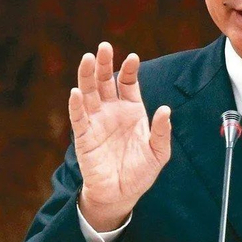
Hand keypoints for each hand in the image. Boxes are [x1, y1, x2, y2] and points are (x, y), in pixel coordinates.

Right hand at [68, 42, 170, 230]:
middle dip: (104, 63)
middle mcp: (112, 111)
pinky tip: (76, 92)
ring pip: (89, 93)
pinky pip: (78, 118)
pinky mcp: (84, 137)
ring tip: (88, 59)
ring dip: (87, 76)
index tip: (133, 58)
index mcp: (131, 110)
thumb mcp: (159, 152)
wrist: (122, 194)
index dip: (129, 69)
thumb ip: (162, 131)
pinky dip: (76, 105)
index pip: (128, 82)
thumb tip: (165, 110)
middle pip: (105, 81)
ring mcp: (97, 122)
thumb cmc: (141, 171)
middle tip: (104, 46)